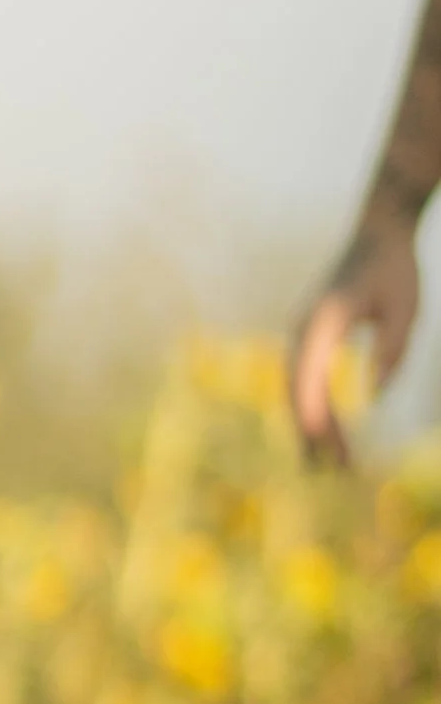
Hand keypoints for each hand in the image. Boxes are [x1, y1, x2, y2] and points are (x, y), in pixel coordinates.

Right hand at [292, 223, 418, 465]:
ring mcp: (300, 333)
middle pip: (298, 391)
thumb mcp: (405, 310)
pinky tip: (328, 434)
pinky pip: (305, 381)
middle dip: (314, 432)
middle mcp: (301, 329)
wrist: (379, 232)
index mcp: (320, 322)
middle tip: (333, 471)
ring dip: (311, 426)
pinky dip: (315, 409)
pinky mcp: (308, 338)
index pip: (307, 377)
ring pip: (297, 390)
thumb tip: (375, 397)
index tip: (324, 448)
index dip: (313, 415)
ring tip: (327, 464)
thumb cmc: (395, 269)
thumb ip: (391, 351)